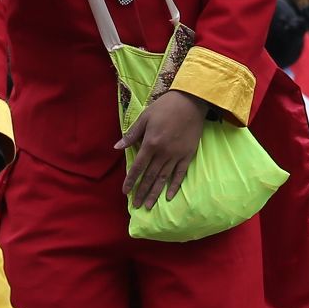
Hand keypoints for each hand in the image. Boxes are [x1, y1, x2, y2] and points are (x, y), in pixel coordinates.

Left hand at [117, 90, 207, 209]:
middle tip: (136, 205)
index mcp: (150, 143)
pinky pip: (180, 174)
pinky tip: (168, 196)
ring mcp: (176, 155)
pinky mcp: (188, 155)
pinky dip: (174, 186)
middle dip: (142, 192)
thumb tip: (117, 147)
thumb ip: (131, 134)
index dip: (131, 180)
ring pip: (163, 178)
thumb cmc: (165, 107)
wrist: (190, 101)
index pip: (138, 167)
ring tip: (148, 205)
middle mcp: (163, 153)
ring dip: (155, 193)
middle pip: (150, 176)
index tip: (125, 192)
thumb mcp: (144, 117)